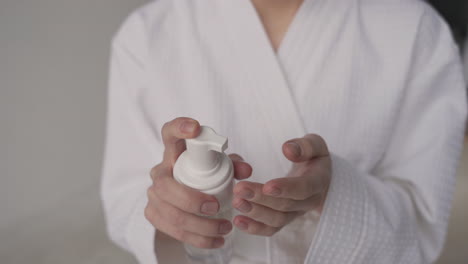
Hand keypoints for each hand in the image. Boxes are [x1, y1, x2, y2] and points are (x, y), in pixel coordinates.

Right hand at [145, 117, 252, 247]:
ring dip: (199, 225)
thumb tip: (246, 170)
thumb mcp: (221, 166)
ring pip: (169, 212)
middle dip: (191, 199)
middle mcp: (161, 171)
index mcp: (175, 152)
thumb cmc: (204, 175)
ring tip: (224, 228)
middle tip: (215, 206)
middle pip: (165, 185)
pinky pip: (171, 229)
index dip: (179, 128)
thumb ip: (234, 164)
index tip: (194, 129)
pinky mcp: (154, 214)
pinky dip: (196, 238)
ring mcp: (154, 194)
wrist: (184, 197)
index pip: (169, 133)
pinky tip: (215, 240)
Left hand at [232, 134, 330, 235]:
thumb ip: (304, 146)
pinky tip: (238, 221)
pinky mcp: (284, 219)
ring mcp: (296, 213)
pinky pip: (270, 229)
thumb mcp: (315, 144)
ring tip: (237, 202)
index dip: (286, 188)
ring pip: (277, 220)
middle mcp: (308, 201)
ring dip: (255, 213)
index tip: (267, 186)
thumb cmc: (313, 158)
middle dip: (261, 198)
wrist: (317, 176)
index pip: (304, 188)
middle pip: (285, 205)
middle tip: (240, 189)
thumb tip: (288, 149)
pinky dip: (254, 227)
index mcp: (317, 181)